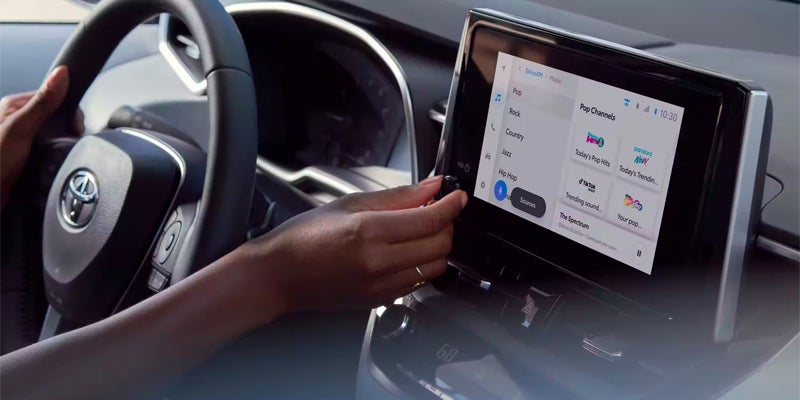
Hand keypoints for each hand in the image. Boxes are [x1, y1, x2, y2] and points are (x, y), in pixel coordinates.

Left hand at [0, 66, 83, 207]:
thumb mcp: (21, 127)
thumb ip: (43, 102)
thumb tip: (61, 74)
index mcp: (14, 106)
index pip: (54, 97)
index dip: (70, 111)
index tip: (76, 127)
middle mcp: (18, 119)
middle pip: (56, 116)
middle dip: (67, 129)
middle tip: (68, 143)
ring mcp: (22, 138)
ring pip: (54, 134)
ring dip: (62, 144)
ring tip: (60, 154)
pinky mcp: (26, 155)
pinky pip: (50, 150)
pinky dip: (56, 155)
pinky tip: (54, 162)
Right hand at [225, 176, 466, 316]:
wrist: (279, 276)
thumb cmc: (303, 238)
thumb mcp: (349, 204)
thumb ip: (397, 197)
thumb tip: (431, 186)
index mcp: (369, 232)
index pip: (429, 219)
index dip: (450, 205)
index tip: (457, 196)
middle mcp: (378, 262)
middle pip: (439, 243)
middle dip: (446, 223)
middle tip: (435, 210)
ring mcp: (381, 286)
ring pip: (436, 266)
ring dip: (438, 245)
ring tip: (422, 230)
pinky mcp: (381, 300)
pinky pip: (419, 282)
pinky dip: (423, 264)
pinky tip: (408, 251)